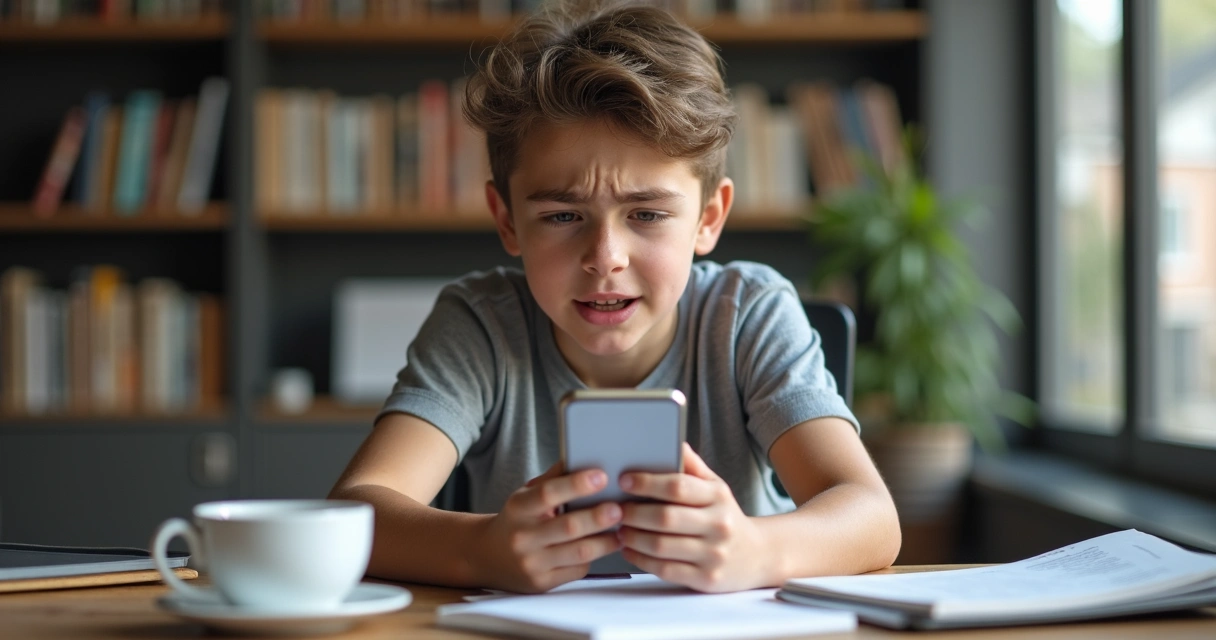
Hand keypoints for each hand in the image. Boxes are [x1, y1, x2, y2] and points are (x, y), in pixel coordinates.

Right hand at [474, 462, 623, 592]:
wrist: (488, 556)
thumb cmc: (516, 520)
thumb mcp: (525, 495)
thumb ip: (552, 480)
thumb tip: (582, 458)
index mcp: (518, 508)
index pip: (548, 494)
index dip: (576, 484)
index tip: (601, 476)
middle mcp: (523, 537)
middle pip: (569, 526)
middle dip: (598, 517)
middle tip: (619, 508)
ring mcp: (532, 563)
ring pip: (579, 552)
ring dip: (605, 541)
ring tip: (621, 530)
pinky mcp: (542, 583)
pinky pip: (577, 570)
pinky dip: (594, 557)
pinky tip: (603, 547)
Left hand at [617, 443, 769, 591]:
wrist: (757, 556)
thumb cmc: (725, 517)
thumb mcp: (716, 488)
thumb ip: (693, 467)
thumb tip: (673, 442)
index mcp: (718, 497)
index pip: (678, 486)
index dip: (647, 483)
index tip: (625, 481)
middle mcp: (718, 525)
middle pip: (666, 518)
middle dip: (634, 513)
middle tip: (616, 509)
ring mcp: (713, 554)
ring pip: (661, 546)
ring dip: (633, 537)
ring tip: (620, 529)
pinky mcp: (705, 578)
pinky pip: (665, 569)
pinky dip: (641, 559)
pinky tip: (630, 550)